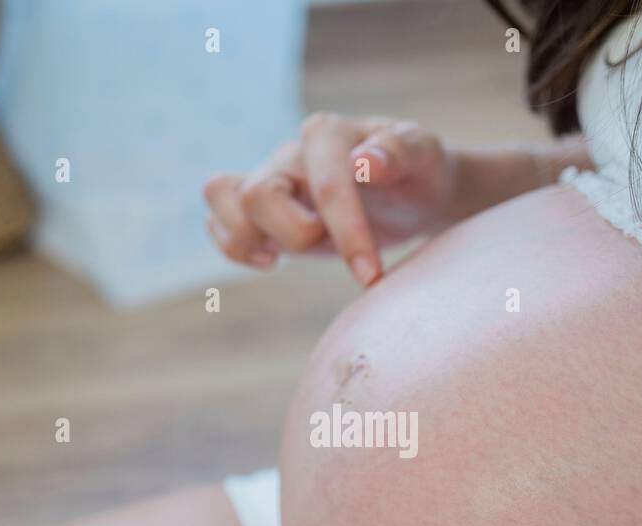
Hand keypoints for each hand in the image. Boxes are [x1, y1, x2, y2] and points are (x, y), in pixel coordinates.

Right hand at [203, 113, 454, 285]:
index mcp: (327, 134)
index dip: (345, 231)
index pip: (322, 183)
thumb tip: (364, 162)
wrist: (412, 191)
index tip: (371, 275)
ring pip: (219, 196)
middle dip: (295, 236)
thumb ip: (399, 151)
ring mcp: (271, 181)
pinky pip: (216, 221)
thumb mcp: (425, 155)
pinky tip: (271, 261)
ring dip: (247, 237)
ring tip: (282, 259)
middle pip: (258, 194)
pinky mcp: (261, 213)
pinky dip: (232, 246)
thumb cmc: (419, 171)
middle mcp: (290, 154)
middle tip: (335, 251)